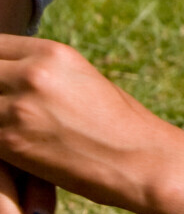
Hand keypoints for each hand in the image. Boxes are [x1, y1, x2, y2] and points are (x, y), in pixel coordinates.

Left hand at [0, 36, 160, 213]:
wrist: (140, 160)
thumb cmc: (119, 124)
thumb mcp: (81, 80)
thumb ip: (43, 72)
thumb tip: (14, 74)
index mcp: (53, 53)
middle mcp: (33, 73)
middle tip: (1, 103)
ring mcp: (18, 107)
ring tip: (4, 123)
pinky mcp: (10, 142)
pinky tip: (9, 143)